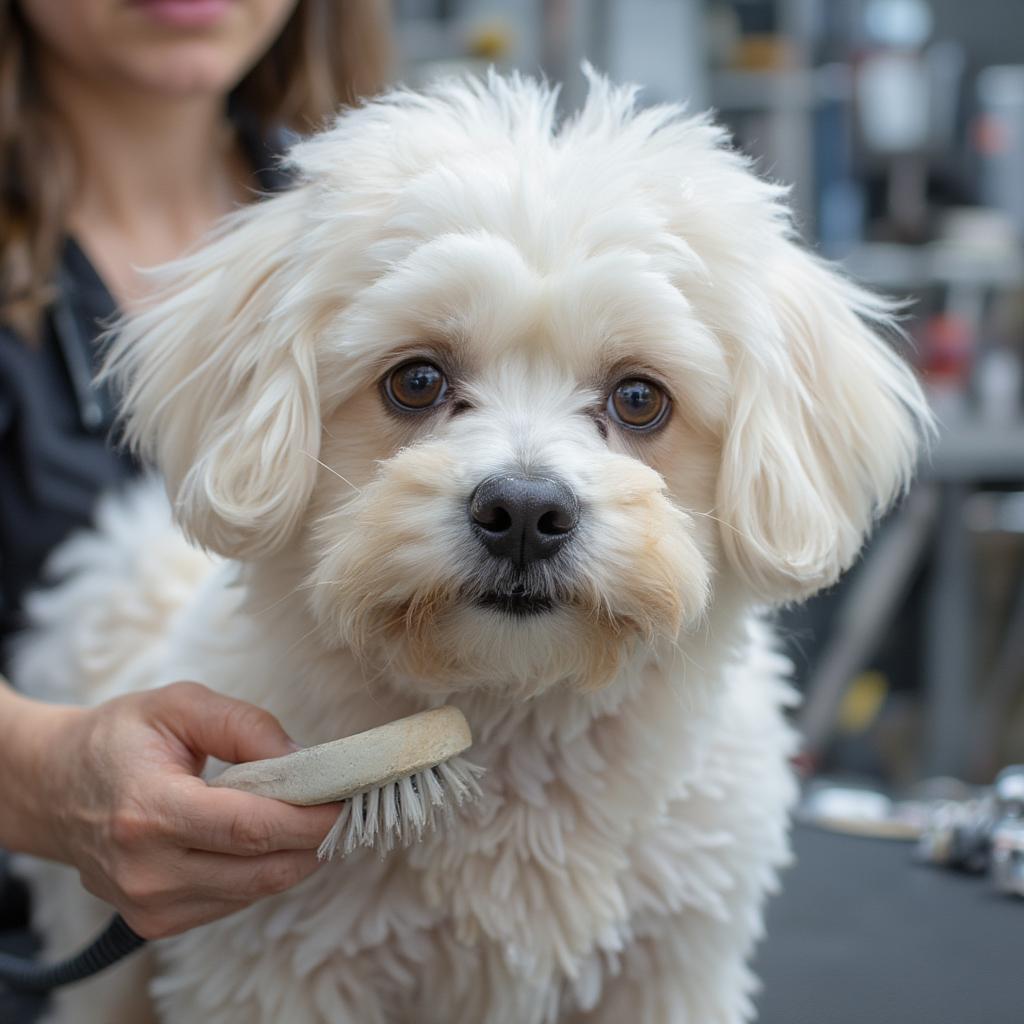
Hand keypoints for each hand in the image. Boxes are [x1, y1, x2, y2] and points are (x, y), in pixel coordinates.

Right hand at [5, 681, 339, 938]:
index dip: (309, 819)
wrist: (53, 788)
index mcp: (148, 812)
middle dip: (315, 839)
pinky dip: (262, 869)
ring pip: (255, 890)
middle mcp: (147, 872)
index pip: (250, 829)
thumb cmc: (120, 738)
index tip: (349, 800)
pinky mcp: (154, 923)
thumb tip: (304, 757)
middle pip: (262, 868)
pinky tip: (265, 836)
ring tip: (308, 813)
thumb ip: (245, 724)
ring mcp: (148, 906)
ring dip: (294, 856)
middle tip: (345, 805)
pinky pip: (233, 900)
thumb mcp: (179, 705)